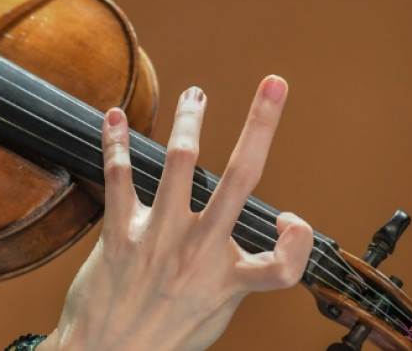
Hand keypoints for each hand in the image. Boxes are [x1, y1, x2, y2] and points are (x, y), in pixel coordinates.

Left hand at [40, 75, 313, 350]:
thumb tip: (243, 244)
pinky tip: (114, 118)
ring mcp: (159, 239)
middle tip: (274, 85)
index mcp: (229, 280)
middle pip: (242, 178)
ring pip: (181, 164)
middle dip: (261, 124)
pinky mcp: (120, 233)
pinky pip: (119, 178)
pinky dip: (115, 144)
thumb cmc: (163, 337)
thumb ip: (233, 274)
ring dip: (190, 121)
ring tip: (196, 96)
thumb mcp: (213, 313)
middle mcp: (199, 253)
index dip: (298, 242)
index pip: (283, 265)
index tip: (294, 223)